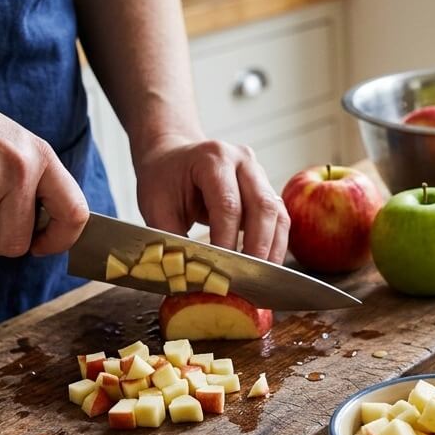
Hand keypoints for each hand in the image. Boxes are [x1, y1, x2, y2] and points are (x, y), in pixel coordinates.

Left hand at [134, 136, 289, 262]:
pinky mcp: (266, 189)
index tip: (222, 268)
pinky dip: (275, 243)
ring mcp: (258, 173)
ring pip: (277, 213)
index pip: (228, 204)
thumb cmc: (163, 181)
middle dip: (258, 246)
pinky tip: (266, 263)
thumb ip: (171, 240)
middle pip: (262, 206)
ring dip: (273, 247)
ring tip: (262, 275)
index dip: (227, 240)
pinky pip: (279, 218)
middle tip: (248, 276)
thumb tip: (188, 275)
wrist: (172, 158)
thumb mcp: (155, 207)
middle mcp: (242, 161)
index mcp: (212, 159)